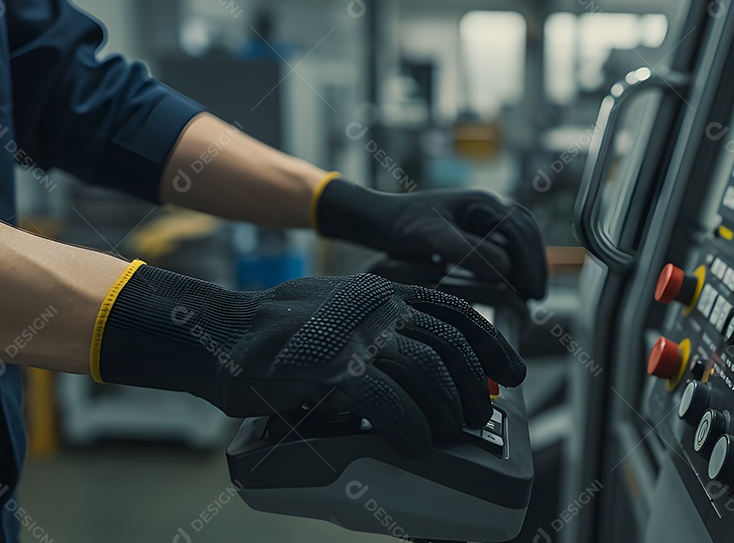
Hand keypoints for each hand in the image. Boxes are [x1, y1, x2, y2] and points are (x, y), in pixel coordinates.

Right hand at [95, 264, 524, 455]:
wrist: (220, 334)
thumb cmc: (280, 334)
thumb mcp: (340, 313)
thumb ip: (380, 328)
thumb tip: (422, 364)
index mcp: (382, 292)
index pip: (455, 310)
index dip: (491, 343)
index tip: (512, 370)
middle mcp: (375, 306)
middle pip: (448, 344)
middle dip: (471, 385)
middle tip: (475, 414)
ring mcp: (354, 334)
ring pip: (425, 370)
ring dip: (445, 409)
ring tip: (448, 433)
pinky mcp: (330, 367)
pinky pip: (388, 398)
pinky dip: (410, 424)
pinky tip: (417, 441)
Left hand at [315, 178, 547, 299]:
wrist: (380, 219)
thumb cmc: (402, 225)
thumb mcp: (434, 238)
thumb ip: (469, 251)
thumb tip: (505, 270)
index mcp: (482, 202)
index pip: (520, 231)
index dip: (531, 263)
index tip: (533, 292)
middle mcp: (487, 206)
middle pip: (526, 233)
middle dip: (535, 264)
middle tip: (538, 297)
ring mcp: (482, 217)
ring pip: (518, 239)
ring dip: (527, 264)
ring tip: (529, 294)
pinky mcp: (474, 230)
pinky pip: (504, 245)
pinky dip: (513, 264)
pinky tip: (510, 286)